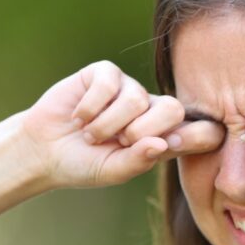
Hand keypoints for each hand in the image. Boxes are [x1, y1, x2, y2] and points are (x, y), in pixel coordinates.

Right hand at [20, 61, 223, 187]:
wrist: (43, 149)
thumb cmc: (82, 164)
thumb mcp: (112, 171)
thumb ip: (138, 161)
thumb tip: (162, 143)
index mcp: (163, 138)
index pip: (202, 132)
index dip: (196, 136)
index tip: (168, 146)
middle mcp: (150, 110)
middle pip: (173, 109)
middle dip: (142, 130)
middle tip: (118, 142)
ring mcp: (128, 89)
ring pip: (136, 99)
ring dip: (107, 124)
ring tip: (90, 134)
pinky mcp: (105, 74)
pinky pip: (109, 83)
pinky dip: (90, 107)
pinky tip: (79, 116)